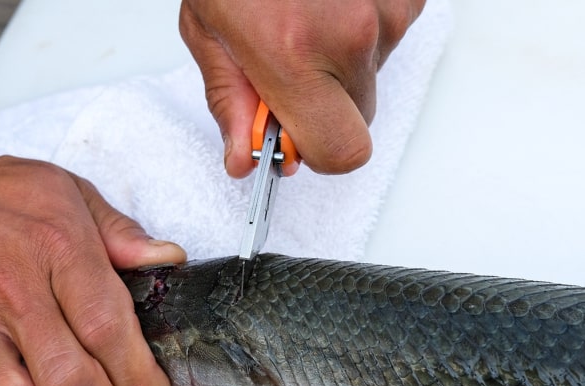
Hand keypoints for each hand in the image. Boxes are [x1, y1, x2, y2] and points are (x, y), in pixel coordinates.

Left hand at [180, 0, 424, 176]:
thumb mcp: (208, 32)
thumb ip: (230, 103)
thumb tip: (243, 160)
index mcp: (295, 55)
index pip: (342, 153)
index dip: (317, 152)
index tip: (292, 135)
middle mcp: (352, 36)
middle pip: (359, 122)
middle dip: (323, 108)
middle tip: (289, 68)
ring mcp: (388, 10)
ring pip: (371, 80)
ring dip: (339, 65)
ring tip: (305, 19)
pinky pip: (387, 40)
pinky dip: (359, 32)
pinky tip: (329, 4)